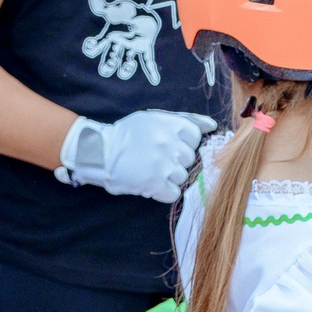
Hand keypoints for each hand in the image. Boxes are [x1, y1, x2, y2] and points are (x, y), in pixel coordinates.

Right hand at [56, 110, 207, 201]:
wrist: (99, 153)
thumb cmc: (127, 134)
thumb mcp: (152, 118)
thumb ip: (184, 120)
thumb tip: (212, 125)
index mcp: (169, 125)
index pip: (194, 137)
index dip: (183, 143)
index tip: (168, 145)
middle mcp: (168, 143)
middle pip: (189, 158)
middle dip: (175, 160)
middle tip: (156, 158)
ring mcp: (162, 165)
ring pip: (182, 176)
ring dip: (169, 176)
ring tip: (151, 170)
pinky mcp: (155, 184)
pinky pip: (174, 192)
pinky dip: (163, 191)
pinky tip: (150, 182)